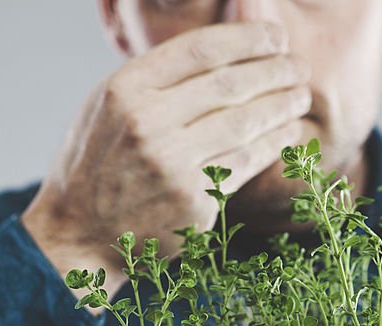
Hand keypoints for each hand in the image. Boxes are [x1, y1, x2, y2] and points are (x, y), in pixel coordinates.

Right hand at [21, 21, 310, 299]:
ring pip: (243, 125)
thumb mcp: (109, 107)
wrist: (81, 233)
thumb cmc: (98, 165)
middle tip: (299, 66)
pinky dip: (270, 146)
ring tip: (300, 97)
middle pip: (229, 85)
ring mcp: (173, 166)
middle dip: (273, 71)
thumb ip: (155, 79)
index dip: (247, 39)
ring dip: (280, 107)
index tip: (275, 37)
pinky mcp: (193, 202)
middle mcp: (148, 123)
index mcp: (126, 89)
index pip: (200, 51)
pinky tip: (286, 134)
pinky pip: (243, 165)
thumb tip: (221, 50)